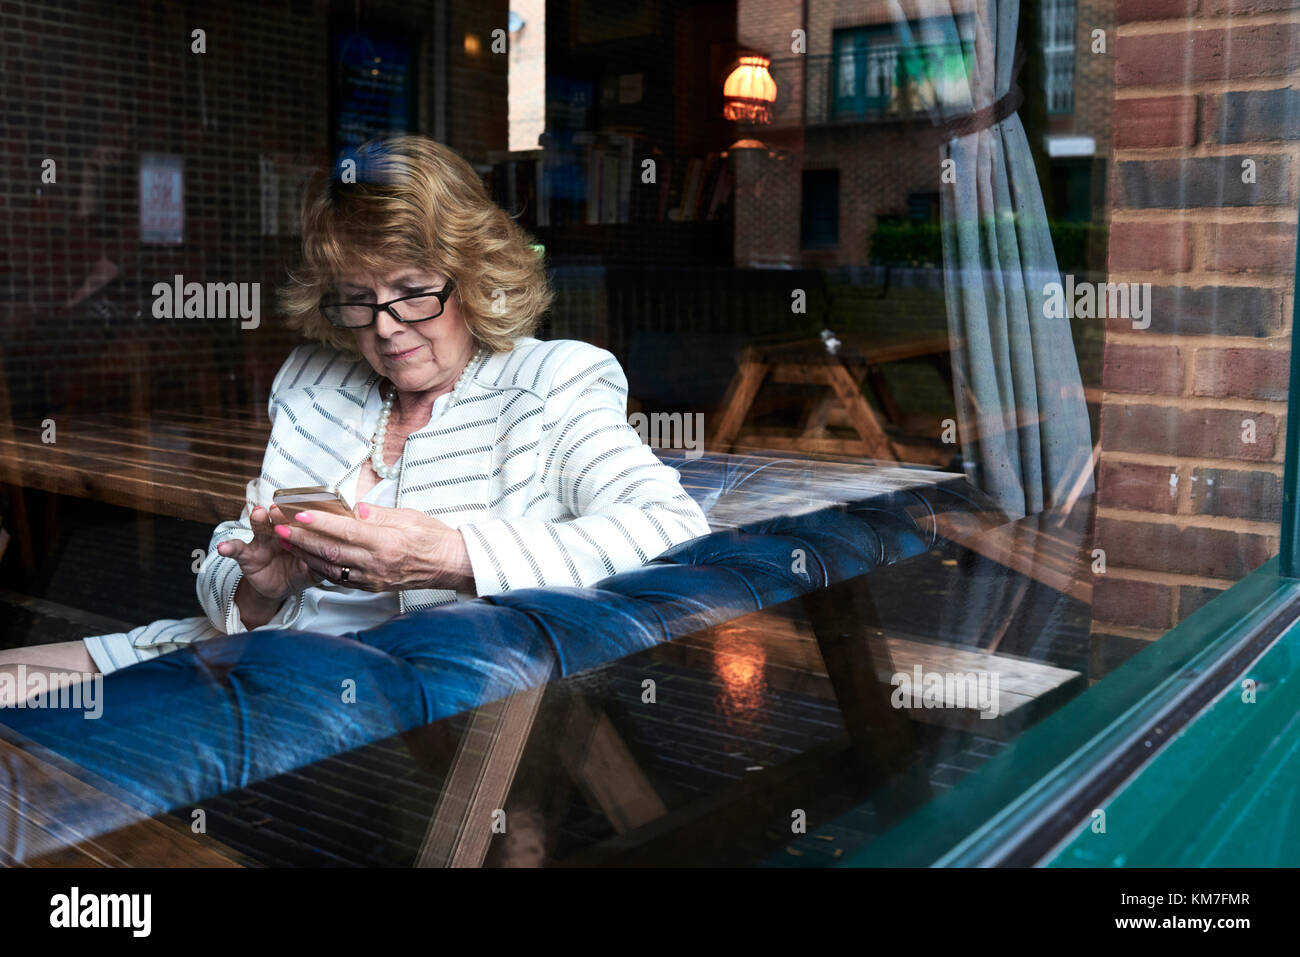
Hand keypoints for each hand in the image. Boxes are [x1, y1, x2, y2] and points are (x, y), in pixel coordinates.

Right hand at [215, 505, 317, 602]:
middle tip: (281, 508)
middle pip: (281, 520)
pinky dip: (229, 547)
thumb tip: (337, 565)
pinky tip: (223, 548)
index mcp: (299, 534)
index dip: (304, 518)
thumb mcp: (312, 571)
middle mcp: (281, 533)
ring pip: (260, 528)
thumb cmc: (299, 572)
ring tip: (258, 513)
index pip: (302, 523)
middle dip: (281, 514)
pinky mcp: (247, 555)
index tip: (307, 511)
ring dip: (258, 520)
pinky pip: (237, 550)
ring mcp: (263, 542)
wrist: (278, 586)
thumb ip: (321, 566)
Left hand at [274, 504, 474, 593]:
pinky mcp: (371, 587)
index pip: (346, 531)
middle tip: (279, 526)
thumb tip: (352, 509)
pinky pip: (339, 578)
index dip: (320, 523)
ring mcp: (372, 578)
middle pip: (331, 551)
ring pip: (330, 567)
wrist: (450, 565)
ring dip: (304, 554)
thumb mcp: (408, 516)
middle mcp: (376, 564)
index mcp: (387, 543)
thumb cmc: (433, 537)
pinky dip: (320, 567)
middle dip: (302, 539)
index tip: (298, 514)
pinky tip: (307, 558)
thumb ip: (378, 514)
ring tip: (286, 541)